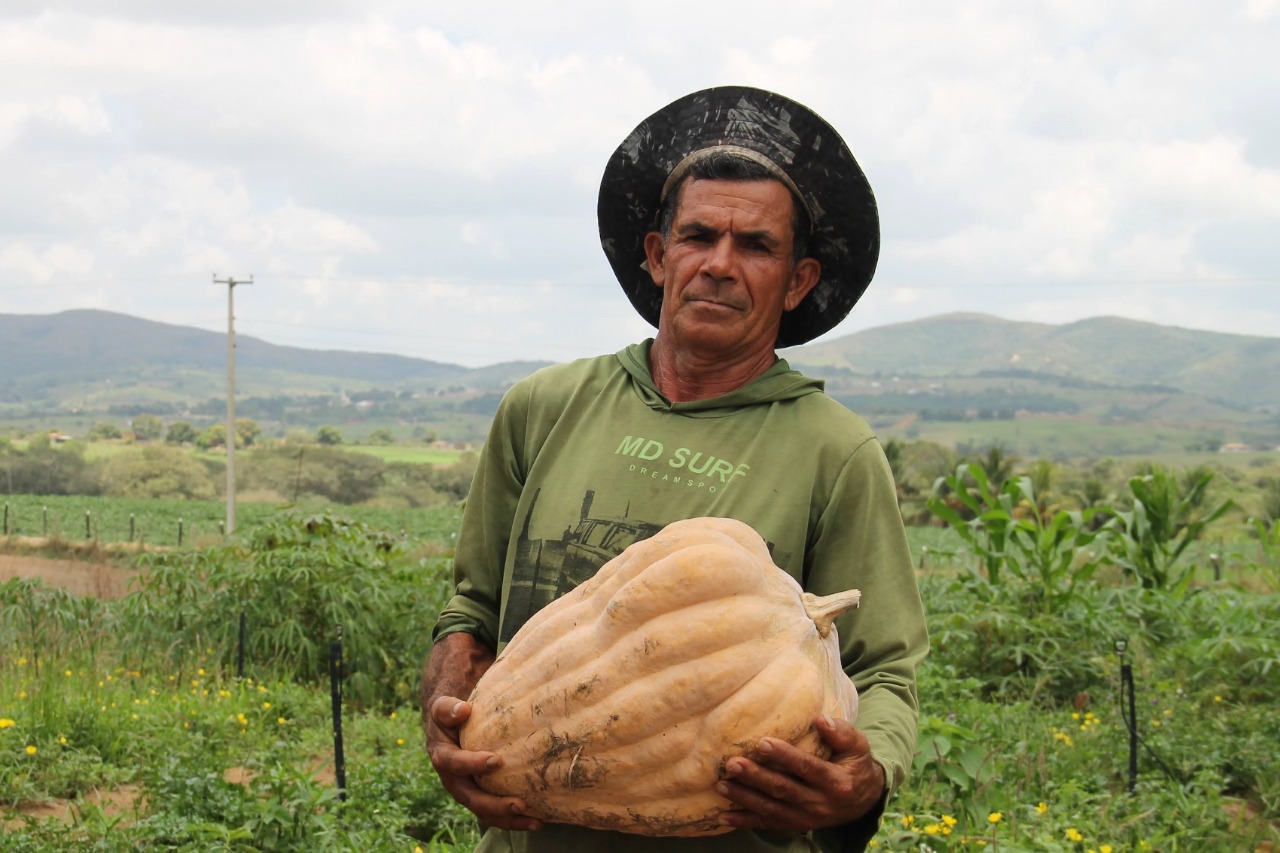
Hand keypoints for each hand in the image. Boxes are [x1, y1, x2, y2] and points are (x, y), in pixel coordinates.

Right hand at [426, 695, 542, 831]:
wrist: (449, 722)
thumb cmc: (452, 710)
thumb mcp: (444, 706)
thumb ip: (448, 709)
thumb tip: (463, 710)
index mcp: (442, 755)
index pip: (454, 763)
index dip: (472, 764)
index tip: (496, 761)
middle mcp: (452, 778)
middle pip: (470, 797)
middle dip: (494, 804)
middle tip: (519, 803)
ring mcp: (466, 790)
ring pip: (483, 811)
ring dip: (507, 819)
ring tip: (534, 821)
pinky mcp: (480, 794)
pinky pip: (495, 812)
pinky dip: (513, 819)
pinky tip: (537, 820)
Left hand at [715, 714, 884, 831]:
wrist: (864, 799)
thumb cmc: (856, 764)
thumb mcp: (858, 746)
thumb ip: (841, 732)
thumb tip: (820, 719)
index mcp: (836, 782)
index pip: (806, 767)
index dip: (784, 756)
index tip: (762, 744)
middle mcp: (819, 803)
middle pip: (783, 790)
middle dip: (755, 777)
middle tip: (732, 764)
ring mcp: (806, 818)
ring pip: (771, 809)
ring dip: (745, 798)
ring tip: (722, 785)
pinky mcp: (795, 825)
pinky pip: (768, 825)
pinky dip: (746, 822)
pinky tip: (724, 816)